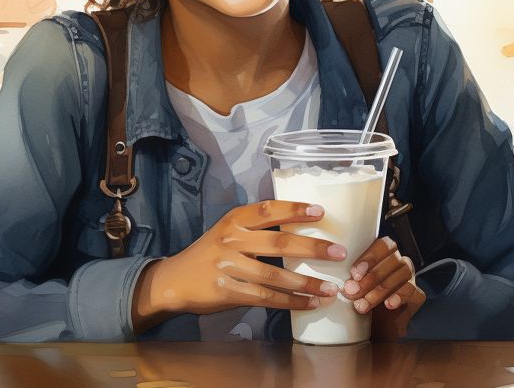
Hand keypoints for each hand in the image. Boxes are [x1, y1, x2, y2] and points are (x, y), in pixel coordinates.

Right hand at [130, 200, 347, 332]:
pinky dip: (291, 302)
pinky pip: (266, 298)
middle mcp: (231, 240)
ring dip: (307, 283)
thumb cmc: (208, 255)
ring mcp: (228, 266)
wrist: (174, 280)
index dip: (295, 210)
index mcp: (233, 221)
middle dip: (312, 248)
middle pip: (279, 243)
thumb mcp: (226, 232)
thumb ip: (255, 230)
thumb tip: (300, 231)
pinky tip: (310, 304)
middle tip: (339, 252)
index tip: (321, 212)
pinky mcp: (228, 291)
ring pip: (276, 275)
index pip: (268, 210)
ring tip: (331, 288)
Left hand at [341, 236, 424, 338]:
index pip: (383, 245)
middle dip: (372, 276)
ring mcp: (409, 278)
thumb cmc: (359, 303)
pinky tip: (388, 304)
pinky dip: (399, 296)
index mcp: (382, 255)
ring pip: (403, 273)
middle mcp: (398, 262)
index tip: (354, 273)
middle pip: (393, 259)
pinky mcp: (417, 295)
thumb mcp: (350, 288)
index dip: (370, 256)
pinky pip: (413, 290)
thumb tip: (340, 281)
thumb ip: (349, 280)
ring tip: (364, 304)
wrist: (373, 329)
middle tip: (354, 291)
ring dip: (381, 288)